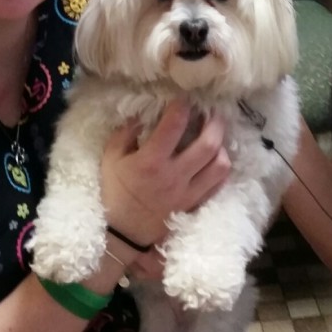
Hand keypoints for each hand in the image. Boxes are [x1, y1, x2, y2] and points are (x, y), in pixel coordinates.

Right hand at [100, 101, 229, 252]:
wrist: (119, 234)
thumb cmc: (112, 193)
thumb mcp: (110, 158)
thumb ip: (125, 133)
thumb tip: (141, 115)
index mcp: (151, 161)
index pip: (174, 125)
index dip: (182, 106)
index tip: (184, 98)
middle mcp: (174, 176)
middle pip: (208, 144)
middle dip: (214, 122)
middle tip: (212, 111)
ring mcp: (187, 193)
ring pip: (220, 166)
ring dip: (222, 146)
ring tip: (216, 135)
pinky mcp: (193, 206)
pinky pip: (217, 185)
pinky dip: (221, 169)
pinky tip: (216, 159)